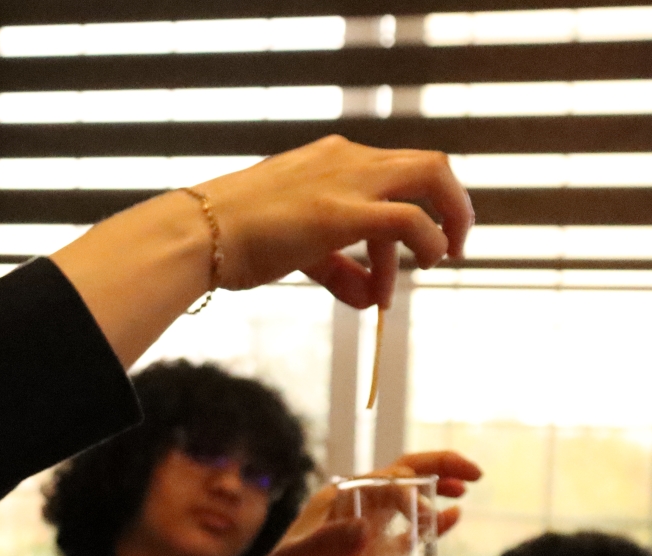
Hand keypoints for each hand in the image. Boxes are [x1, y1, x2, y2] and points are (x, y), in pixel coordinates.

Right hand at [198, 136, 473, 308]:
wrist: (199, 234)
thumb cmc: (235, 240)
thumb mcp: (297, 249)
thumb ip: (339, 270)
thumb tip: (370, 299)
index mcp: (331, 159)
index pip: (388, 178)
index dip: (404, 224)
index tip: (389, 270)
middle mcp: (347, 160)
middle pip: (425, 165)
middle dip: (450, 204)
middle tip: (452, 245)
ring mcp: (348, 181)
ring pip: (432, 175)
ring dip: (451, 216)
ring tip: (445, 257)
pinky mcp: (344, 212)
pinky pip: (412, 218)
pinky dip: (431, 240)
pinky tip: (430, 262)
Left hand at [220, 449, 481, 555]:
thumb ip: (324, 544)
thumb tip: (366, 529)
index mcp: (332, 505)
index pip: (383, 478)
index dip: (415, 481)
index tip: (429, 510)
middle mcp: (351, 519)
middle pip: (401, 484)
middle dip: (436, 471)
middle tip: (473, 473)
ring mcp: (365, 547)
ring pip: (408, 513)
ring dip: (435, 499)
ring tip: (462, 494)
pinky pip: (409, 548)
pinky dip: (433, 533)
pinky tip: (452, 522)